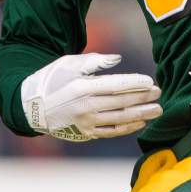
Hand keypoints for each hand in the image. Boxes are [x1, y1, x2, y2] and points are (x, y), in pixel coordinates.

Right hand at [20, 53, 161, 141]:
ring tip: (156, 110)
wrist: (31, 107)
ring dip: (141, 115)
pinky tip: (140, 122)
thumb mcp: (68, 64)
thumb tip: (118, 58)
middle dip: (143, 98)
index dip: (135, 84)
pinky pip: (112, 132)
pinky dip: (128, 127)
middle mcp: (85, 107)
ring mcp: (86, 123)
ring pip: (120, 119)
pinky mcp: (86, 133)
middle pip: (121, 103)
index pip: (115, 86)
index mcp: (82, 88)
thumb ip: (94, 61)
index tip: (150, 82)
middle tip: (159, 94)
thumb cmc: (51, 79)